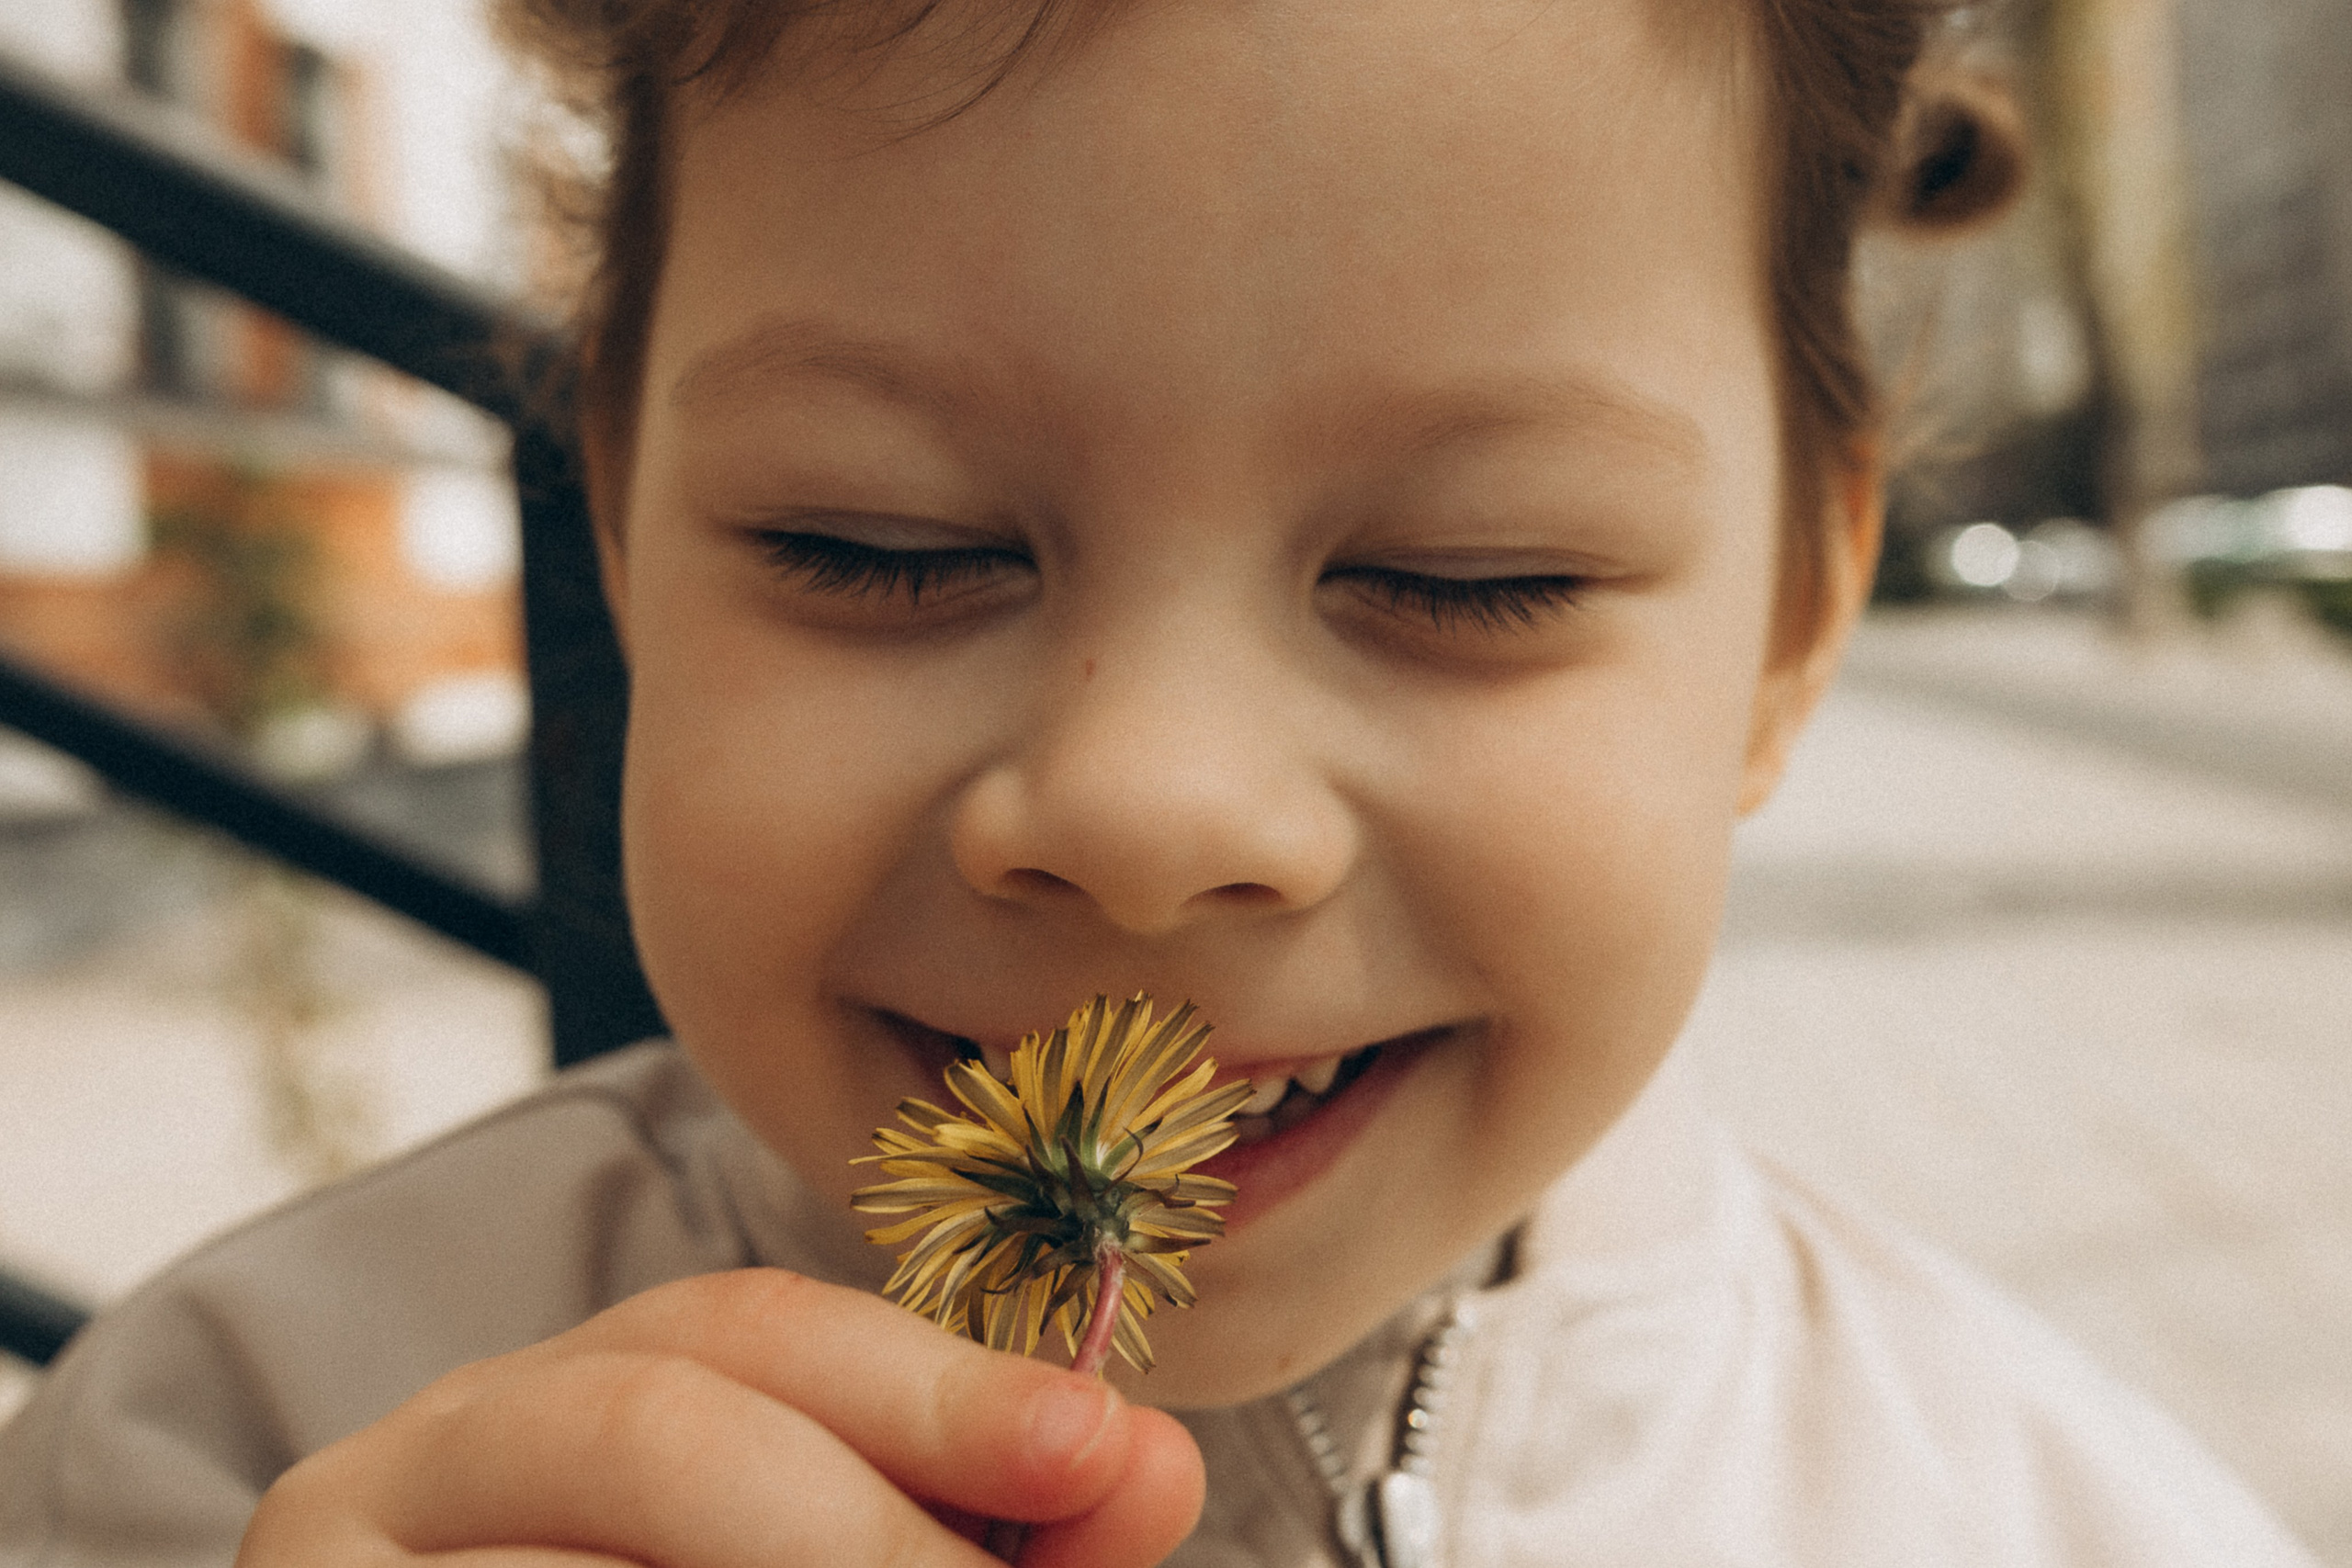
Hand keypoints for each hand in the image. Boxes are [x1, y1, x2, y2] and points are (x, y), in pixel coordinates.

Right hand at [235, 1269, 1204, 1567]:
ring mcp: (334, 1555)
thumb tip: (1146, 1473)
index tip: (1108, 1451)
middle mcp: (439, 1447)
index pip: (753, 1332)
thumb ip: (976, 1534)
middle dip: (865, 1522)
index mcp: (573, 1388)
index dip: (940, 1385)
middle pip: (664, 1423)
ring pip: (576, 1555)